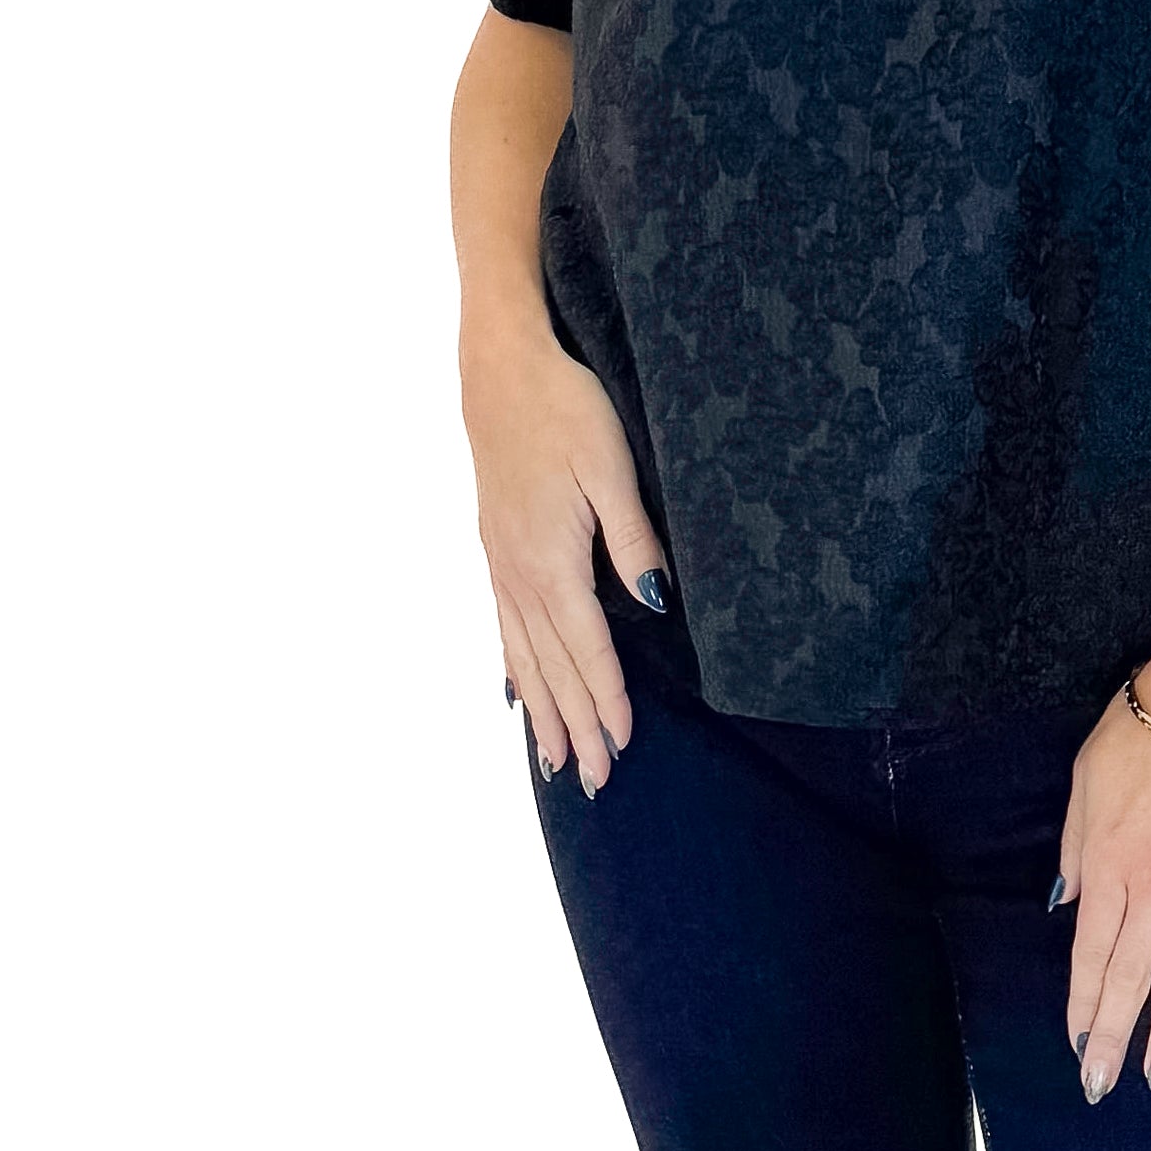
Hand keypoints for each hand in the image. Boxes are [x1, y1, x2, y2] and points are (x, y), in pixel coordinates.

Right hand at [461, 324, 668, 794]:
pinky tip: (516, 693)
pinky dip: (514, 669)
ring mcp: (500, 563)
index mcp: (552, 560)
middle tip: (593, 781)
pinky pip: (504, 627)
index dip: (606, 698)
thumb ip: (632, 538)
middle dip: (575, 724)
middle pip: (552, 665)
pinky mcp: (494, 548)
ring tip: (554, 762)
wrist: (502, 370)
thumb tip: (655, 604)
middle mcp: (519, 573)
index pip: (587, 647)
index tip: (622, 745)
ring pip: (523, 655)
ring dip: (543, 709)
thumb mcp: (610, 466)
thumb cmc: (565, 409)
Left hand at [1053, 665, 1150, 1099]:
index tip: (1076, 1049)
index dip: (1082, 1005)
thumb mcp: (1085, 780)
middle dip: (1114, 1036)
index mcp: (1110, 863)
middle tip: (1102, 1089)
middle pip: (1132, 974)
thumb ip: (1076, 846)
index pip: (1091, 952)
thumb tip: (1064, 903)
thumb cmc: (1140, 731)